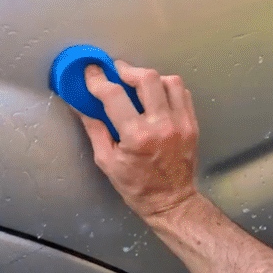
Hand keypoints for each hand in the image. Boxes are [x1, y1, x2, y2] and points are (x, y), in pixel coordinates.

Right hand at [80, 60, 200, 220]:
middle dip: (127, 71)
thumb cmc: (136, 186)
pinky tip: (156, 96)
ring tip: (138, 85)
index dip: (99, 80)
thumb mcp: (106, 161)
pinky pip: (182, 93)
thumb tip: (79, 103)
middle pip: (147, 78)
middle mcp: (162, 125)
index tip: (91, 71)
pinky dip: (168, 88)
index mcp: (137, 136)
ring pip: (169, 81)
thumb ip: (94, 129)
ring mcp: (181, 122)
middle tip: (116, 73)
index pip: (114, 96)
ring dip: (151, 78)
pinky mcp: (192, 123)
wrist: (172, 201)